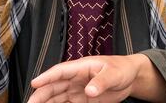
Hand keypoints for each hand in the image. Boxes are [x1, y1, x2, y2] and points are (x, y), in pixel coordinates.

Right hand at [28, 55, 148, 102]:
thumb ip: (101, 82)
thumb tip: (89, 91)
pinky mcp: (81, 99)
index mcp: (81, 66)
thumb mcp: (113, 73)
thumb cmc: (122, 68)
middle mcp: (75, 78)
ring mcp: (77, 89)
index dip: (46, 77)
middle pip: (54, 86)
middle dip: (41, 94)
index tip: (34, 83)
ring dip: (46, 102)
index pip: (60, 71)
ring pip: (57, 96)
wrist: (131, 77)